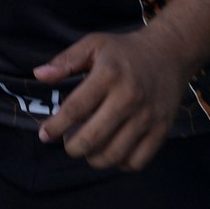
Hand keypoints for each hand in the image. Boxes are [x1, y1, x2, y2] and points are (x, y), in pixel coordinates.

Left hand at [32, 30, 189, 171]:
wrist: (170, 52)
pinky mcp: (161, 130)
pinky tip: (112, 150)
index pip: (75, 109)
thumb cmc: (125, 51)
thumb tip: (39, 75)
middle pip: (92, 138)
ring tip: (88, 146)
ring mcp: (147, 116)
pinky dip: (119, 163)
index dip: (55, 126)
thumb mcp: (94, 44)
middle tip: (68, 142)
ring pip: (112, 155)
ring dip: (93, 158)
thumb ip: (65, 61)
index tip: (45, 134)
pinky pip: (135, 162)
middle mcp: (129, 97)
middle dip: (72, 147)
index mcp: (109, 74)